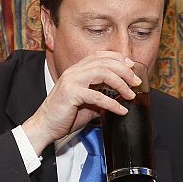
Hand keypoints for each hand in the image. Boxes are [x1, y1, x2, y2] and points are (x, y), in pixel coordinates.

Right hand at [22, 51, 142, 154]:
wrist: (45, 126)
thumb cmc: (66, 114)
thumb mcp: (88, 102)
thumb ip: (102, 95)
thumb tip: (121, 96)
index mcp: (78, 69)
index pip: (101, 55)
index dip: (119, 58)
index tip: (132, 67)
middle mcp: (74, 71)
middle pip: (105, 62)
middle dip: (125, 71)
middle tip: (137, 82)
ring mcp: (72, 80)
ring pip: (103, 73)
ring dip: (121, 84)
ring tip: (131, 95)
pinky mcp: (71, 93)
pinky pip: (97, 96)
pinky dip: (113, 104)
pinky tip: (122, 110)